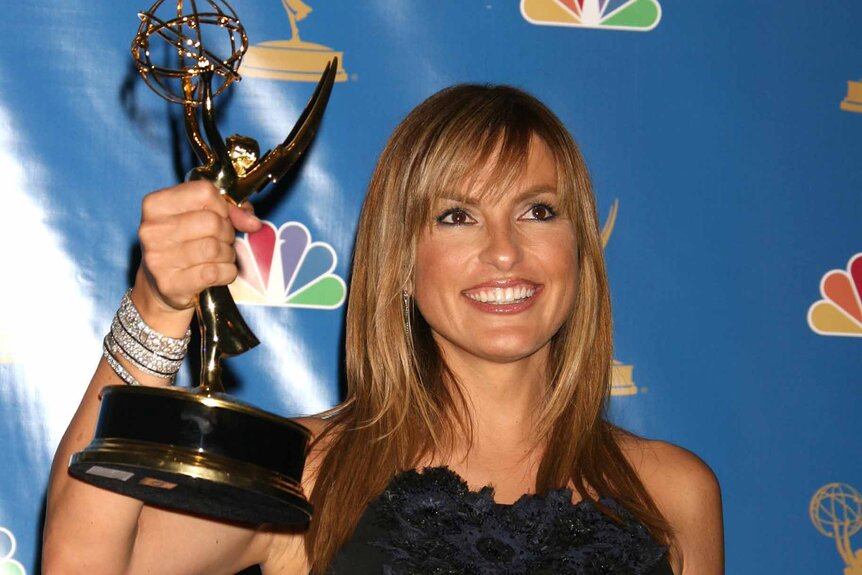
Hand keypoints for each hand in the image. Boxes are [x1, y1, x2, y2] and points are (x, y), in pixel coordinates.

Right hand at [133, 180, 261, 329]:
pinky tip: (219, 272)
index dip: (222, 205)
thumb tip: (252, 222)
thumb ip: (230, 211)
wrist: (160, 285)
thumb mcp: (199, 216)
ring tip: (219, 256)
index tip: (220, 216)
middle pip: (212, 222)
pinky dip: (227, 272)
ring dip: (227, 254)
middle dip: (227, 232)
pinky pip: (215, 272)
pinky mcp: (170, 283)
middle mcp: (152, 230)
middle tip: (222, 240)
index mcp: (155, 205)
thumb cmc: (183, 244)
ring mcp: (158, 258)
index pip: (204, 192)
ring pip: (215, 248)